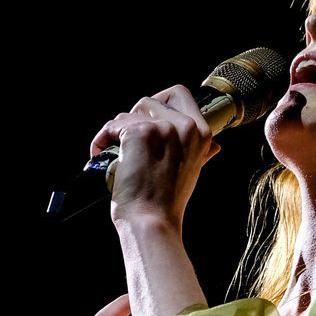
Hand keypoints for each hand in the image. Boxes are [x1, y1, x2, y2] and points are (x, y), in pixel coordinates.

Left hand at [90, 85, 222, 229]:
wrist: (153, 220)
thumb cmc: (168, 202)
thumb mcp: (194, 172)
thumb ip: (202, 152)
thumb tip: (214, 146)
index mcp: (202, 133)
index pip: (180, 94)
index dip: (161, 101)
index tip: (149, 117)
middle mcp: (185, 126)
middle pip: (151, 100)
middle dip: (135, 116)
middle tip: (130, 136)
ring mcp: (162, 128)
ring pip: (130, 112)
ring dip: (118, 130)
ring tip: (118, 152)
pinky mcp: (138, 133)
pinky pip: (113, 125)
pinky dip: (102, 139)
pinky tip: (102, 153)